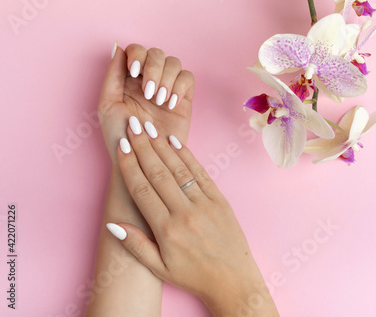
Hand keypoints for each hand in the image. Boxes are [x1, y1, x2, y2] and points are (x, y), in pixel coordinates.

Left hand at [98, 43, 193, 166]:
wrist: (141, 160)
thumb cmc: (120, 138)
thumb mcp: (108, 105)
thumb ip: (112, 75)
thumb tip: (118, 47)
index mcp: (128, 79)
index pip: (137, 50)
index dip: (138, 55)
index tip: (134, 73)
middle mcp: (149, 80)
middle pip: (157, 53)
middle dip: (153, 69)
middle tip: (149, 92)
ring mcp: (168, 89)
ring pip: (174, 63)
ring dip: (166, 78)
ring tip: (159, 101)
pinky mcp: (184, 100)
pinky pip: (188, 78)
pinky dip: (180, 86)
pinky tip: (170, 104)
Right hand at [106, 120, 279, 316]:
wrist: (233, 281)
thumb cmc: (194, 276)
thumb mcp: (159, 268)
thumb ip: (136, 245)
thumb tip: (113, 223)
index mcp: (167, 229)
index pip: (142, 190)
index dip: (129, 165)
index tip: (120, 146)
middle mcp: (185, 212)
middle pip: (159, 173)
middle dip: (143, 146)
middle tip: (132, 125)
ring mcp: (205, 204)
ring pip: (179, 169)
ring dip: (162, 146)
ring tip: (149, 128)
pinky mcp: (220, 200)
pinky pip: (200, 173)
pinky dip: (187, 155)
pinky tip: (174, 142)